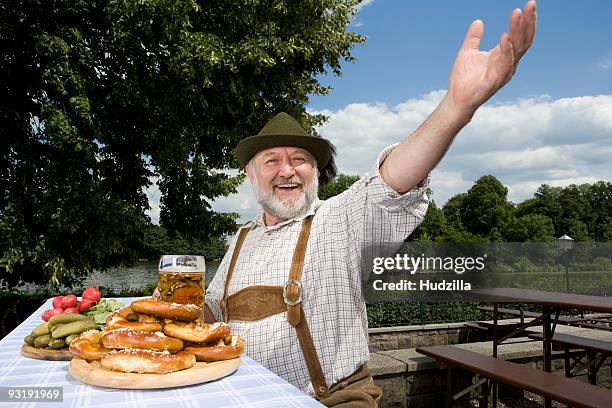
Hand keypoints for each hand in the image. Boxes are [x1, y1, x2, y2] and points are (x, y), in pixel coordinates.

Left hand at [446, 1, 536, 117]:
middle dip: (528, 21)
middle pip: (523, 39)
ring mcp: (504, 72)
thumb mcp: (467, 52)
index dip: (525, 21)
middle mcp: (508, 63)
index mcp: (503, 55)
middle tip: (530, 5)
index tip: (528, 5)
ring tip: (517, 14)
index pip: (519, 35)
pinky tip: (505, 36)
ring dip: (518, 31)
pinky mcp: (496, 80)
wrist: (456, 98)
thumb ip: (474, 38)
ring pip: (517, 48)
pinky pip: (505, 63)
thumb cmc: (463, 79)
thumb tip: (478, 21)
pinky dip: (506, 50)